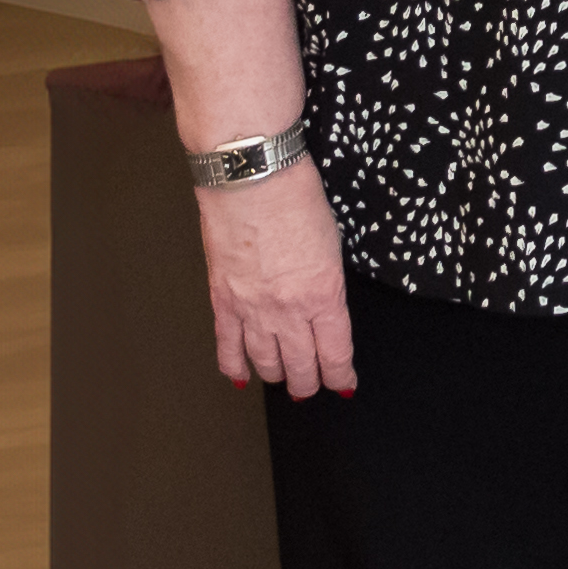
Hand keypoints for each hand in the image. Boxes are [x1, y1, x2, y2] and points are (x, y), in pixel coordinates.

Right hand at [195, 158, 354, 397]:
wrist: (253, 180)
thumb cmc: (296, 200)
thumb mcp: (332, 245)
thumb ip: (328, 283)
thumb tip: (323, 306)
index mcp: (325, 294)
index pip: (335, 351)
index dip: (340, 374)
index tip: (344, 383)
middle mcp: (288, 310)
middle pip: (300, 364)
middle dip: (309, 382)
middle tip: (313, 388)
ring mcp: (252, 309)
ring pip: (266, 361)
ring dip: (277, 376)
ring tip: (285, 381)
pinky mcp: (223, 301)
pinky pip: (227, 346)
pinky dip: (234, 366)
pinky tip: (242, 377)